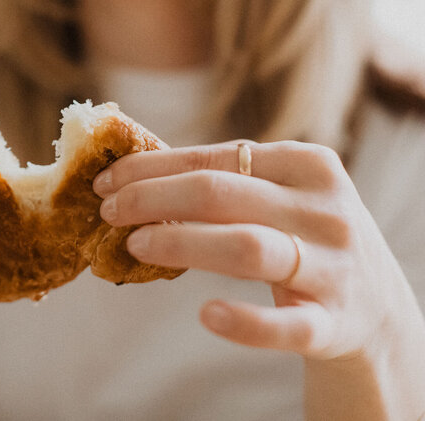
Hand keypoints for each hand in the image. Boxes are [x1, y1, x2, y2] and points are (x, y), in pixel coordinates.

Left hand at [93, 140, 408, 360]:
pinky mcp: (332, 323)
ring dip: (181, 244)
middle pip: (221, 194)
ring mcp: (332, 267)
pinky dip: (244, 322)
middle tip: (108, 211)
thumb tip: (132, 176)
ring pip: (247, 247)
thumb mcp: (280, 195)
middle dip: (152, 198)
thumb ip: (223, 181)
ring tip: (134, 245)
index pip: (214, 157)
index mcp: (307, 164)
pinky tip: (206, 314)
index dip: (151, 168)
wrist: (377, 307)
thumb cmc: (303, 236)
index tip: (105, 181)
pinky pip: (286, 326)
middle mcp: (323, 210)